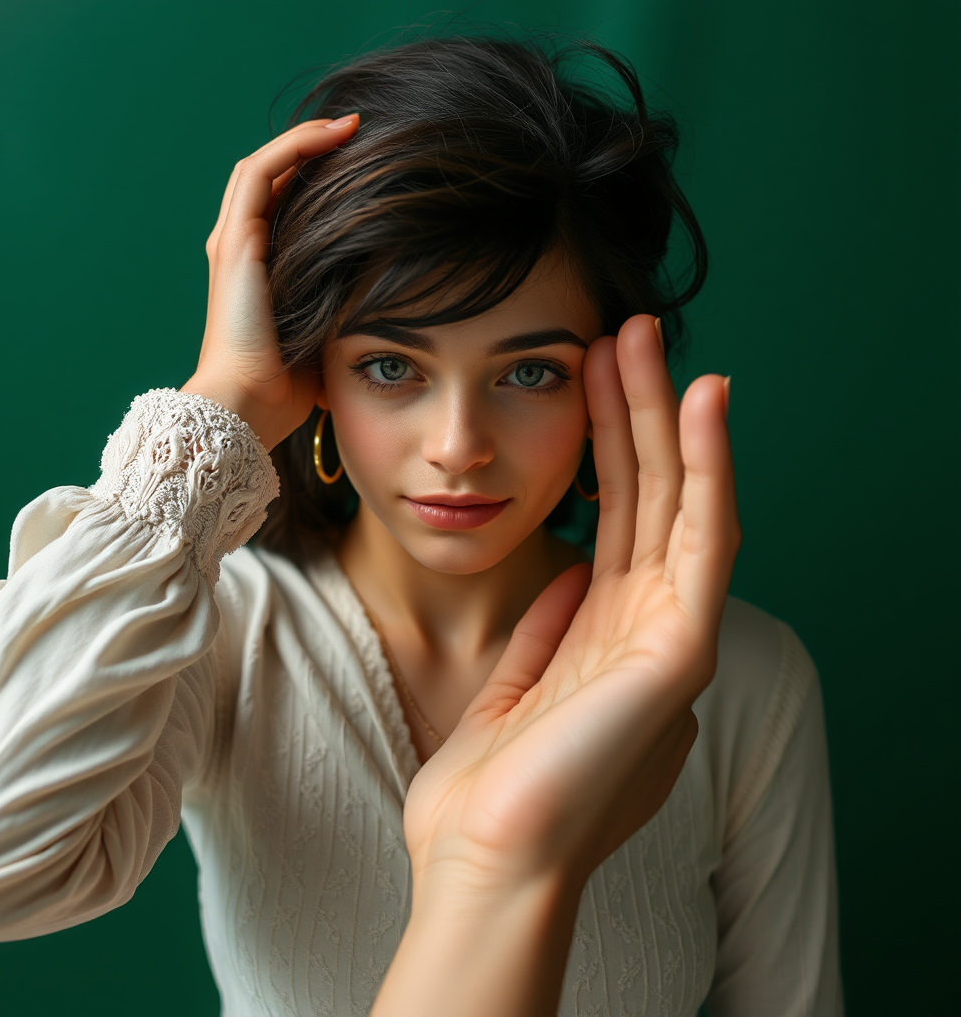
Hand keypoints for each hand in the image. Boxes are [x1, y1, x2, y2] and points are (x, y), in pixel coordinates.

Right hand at [181, 115, 359, 450]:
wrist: (250, 406)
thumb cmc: (287, 388)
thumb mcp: (325, 340)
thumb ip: (342, 320)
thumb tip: (387, 330)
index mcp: (260, 272)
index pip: (285, 206)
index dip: (320, 179)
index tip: (367, 168)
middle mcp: (241, 250)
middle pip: (274, 178)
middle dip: (314, 152)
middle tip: (361, 136)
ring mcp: (234, 243)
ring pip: (265, 166)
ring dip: (306, 139)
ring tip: (350, 125)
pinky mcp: (235, 242)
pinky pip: (261, 173)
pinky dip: (295, 147)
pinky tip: (332, 134)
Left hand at [402, 313, 740, 896]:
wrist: (484, 858)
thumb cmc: (488, 784)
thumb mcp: (520, 679)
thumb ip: (548, 621)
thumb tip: (563, 567)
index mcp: (609, 634)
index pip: (618, 519)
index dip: (605, 444)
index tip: (584, 377)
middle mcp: (650, 627)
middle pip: (648, 496)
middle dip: (633, 412)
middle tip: (619, 332)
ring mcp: (674, 636)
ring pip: (679, 500)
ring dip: (667, 417)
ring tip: (648, 339)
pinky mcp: (685, 651)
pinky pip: (701, 539)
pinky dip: (708, 467)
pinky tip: (700, 403)